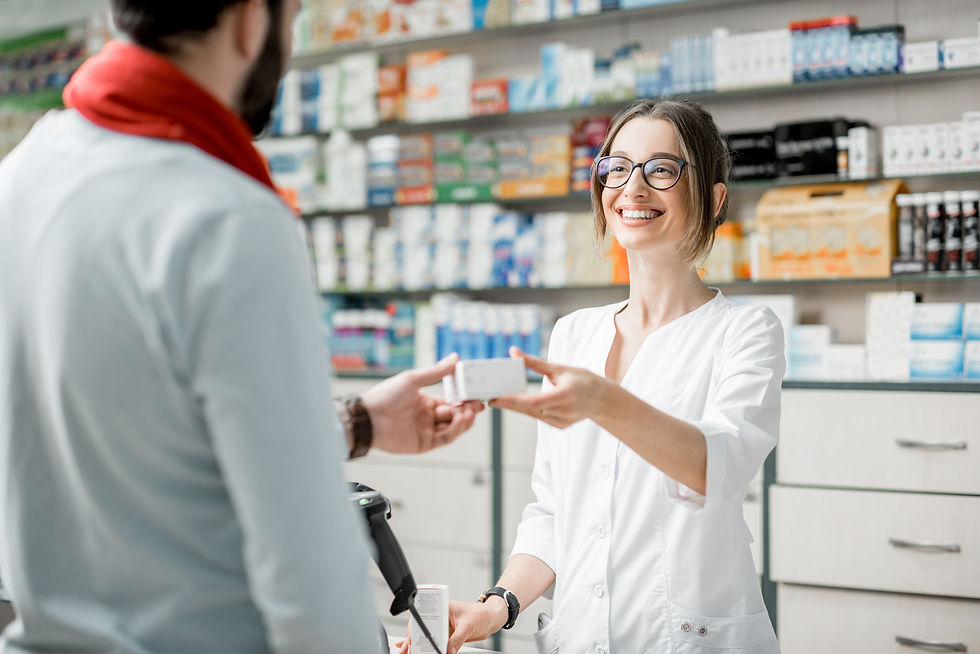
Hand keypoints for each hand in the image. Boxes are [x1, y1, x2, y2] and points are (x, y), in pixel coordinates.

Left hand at [361, 354, 484, 453]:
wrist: (369, 417)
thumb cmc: (386, 395)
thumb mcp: (413, 379)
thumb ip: (436, 372)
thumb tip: (455, 358)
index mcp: (426, 402)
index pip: (452, 401)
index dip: (465, 399)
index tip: (477, 394)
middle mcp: (428, 417)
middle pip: (455, 415)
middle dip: (468, 410)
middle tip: (478, 404)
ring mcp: (426, 431)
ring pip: (453, 428)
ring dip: (464, 420)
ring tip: (470, 412)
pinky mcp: (424, 444)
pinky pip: (445, 438)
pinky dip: (455, 430)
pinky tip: (460, 420)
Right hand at [396, 599, 506, 653]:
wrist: (491, 619)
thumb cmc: (481, 614)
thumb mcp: (468, 626)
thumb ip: (457, 639)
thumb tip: (447, 651)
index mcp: (442, 607)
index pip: (424, 616)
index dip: (415, 628)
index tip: (412, 639)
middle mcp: (440, 616)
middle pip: (421, 627)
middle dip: (412, 639)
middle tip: (408, 649)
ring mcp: (443, 626)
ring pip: (426, 636)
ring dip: (416, 644)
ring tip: (407, 652)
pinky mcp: (447, 636)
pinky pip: (434, 643)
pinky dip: (426, 648)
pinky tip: (417, 651)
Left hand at [489, 346, 610, 427]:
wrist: (603, 399)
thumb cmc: (583, 380)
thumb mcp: (560, 368)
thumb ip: (534, 363)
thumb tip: (514, 352)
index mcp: (565, 396)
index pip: (533, 402)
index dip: (512, 400)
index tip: (496, 397)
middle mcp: (564, 412)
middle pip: (529, 410)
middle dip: (508, 403)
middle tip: (490, 396)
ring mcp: (563, 422)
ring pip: (532, 415)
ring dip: (515, 407)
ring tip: (499, 399)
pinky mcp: (560, 426)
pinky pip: (539, 418)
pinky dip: (527, 411)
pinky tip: (517, 405)